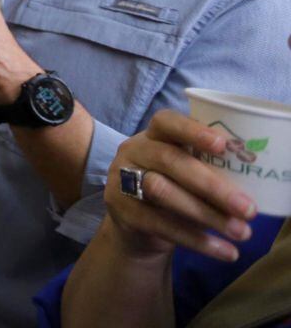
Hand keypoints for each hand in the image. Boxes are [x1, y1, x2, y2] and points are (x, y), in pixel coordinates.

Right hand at [104, 110, 257, 262]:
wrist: (138, 224)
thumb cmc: (173, 188)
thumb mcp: (186, 172)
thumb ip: (207, 169)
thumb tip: (252, 182)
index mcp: (152, 135)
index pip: (166, 122)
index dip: (192, 131)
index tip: (223, 145)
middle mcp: (133, 152)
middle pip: (170, 161)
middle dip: (212, 186)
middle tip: (247, 208)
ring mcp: (121, 180)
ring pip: (161, 192)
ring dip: (206, 214)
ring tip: (241, 232)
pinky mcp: (122, 210)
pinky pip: (159, 224)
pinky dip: (196, 240)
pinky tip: (224, 251)